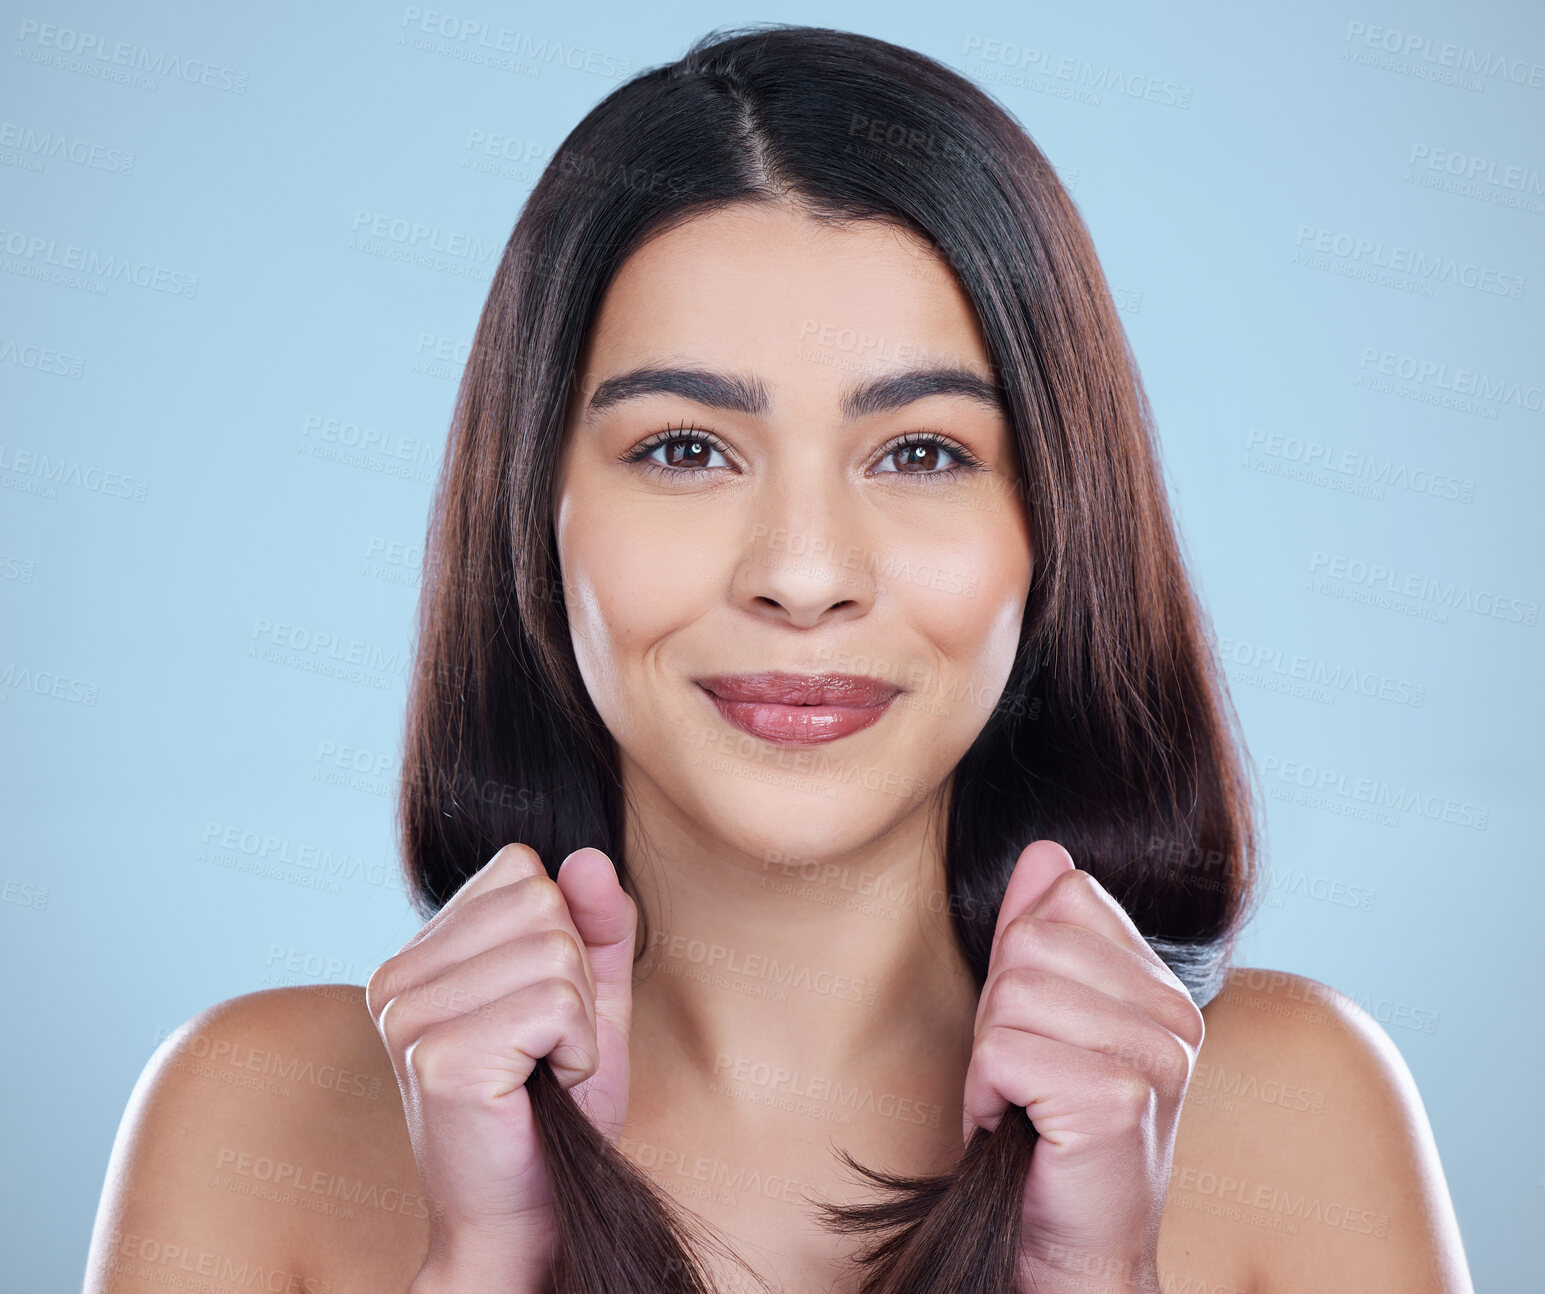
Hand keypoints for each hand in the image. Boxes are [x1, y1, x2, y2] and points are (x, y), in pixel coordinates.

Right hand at [366, 843, 637, 1289]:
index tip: (541, 1010)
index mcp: (418, 956)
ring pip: (555, 951)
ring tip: (543, 1070)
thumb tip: (586, 856)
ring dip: (580, 1019)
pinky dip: (577, 1050)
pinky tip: (543, 1088)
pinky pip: (557, 1004)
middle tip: (548, 1047)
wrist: (526, 1216)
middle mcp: (396, 979)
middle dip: (576, 977)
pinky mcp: (439, 1057)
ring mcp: (409, 1018)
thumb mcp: (590, 997)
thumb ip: (595, 923)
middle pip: (541, 902)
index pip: (519, 870)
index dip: (562, 935)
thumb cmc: (554, 1108)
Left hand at [961, 841, 1202, 1293]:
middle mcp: (1177, 1016)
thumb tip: (1046, 848)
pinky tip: (1021, 1128)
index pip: (1064, 896)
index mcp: (1164, 989)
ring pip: (1011, 993)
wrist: (1069, 1247)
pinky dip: (986, 1094)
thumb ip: (1042, 932)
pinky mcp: (1119, 1099)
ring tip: (1024, 1104)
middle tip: (1023, 1076)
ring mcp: (1157, 1057)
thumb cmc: (1048, 1133)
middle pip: (1030, 940)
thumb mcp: (1040, 1016)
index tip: (1037, 1031)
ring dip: (990, 1056)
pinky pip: (1001, 1051)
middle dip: (999, 1011)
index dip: (1021, 959)